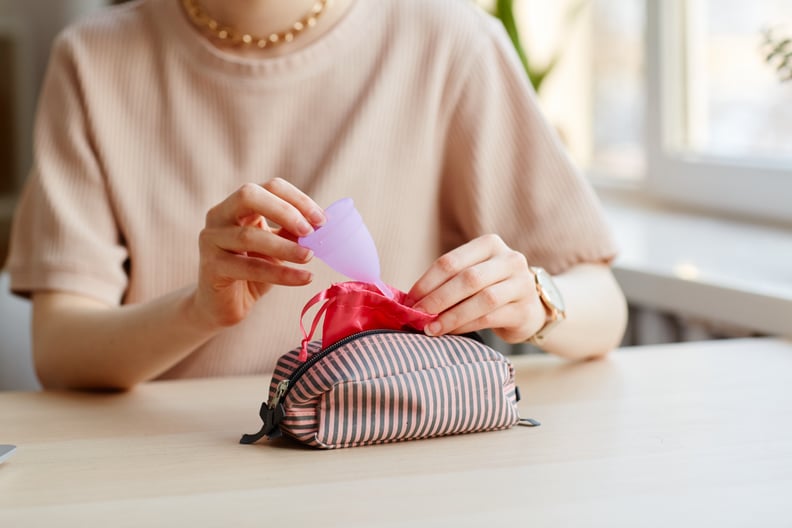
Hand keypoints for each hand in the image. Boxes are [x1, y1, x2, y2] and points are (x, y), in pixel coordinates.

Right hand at [193, 179, 325, 327]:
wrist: (224, 306)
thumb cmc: (252, 271)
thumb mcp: (276, 247)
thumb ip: (292, 233)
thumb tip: (320, 225)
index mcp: (237, 205)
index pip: (270, 187)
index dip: (298, 199)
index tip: (322, 220)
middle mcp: (219, 216)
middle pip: (249, 196)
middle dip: (285, 211)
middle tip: (311, 231)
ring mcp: (211, 240)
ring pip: (248, 235)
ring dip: (285, 246)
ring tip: (309, 256)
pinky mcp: (211, 267)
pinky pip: (250, 268)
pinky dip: (282, 274)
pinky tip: (304, 278)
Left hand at [407, 234, 545, 342]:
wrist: (529, 309)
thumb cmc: (491, 288)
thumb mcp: (473, 274)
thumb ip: (448, 281)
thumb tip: (411, 300)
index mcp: (489, 244)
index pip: (451, 261)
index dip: (427, 282)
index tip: (409, 300)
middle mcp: (509, 260)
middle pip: (467, 279)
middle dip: (438, 299)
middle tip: (417, 315)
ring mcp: (521, 284)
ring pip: (482, 299)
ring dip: (451, 316)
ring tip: (431, 328)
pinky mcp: (525, 310)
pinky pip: (490, 318)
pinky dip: (466, 326)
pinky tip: (451, 331)